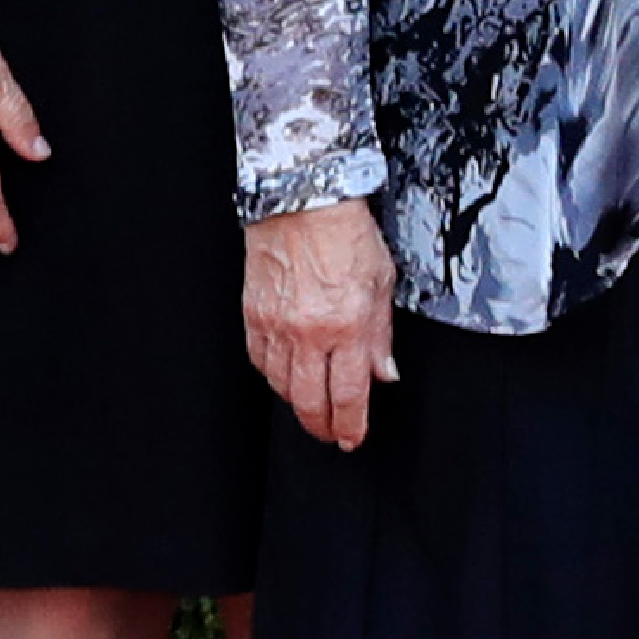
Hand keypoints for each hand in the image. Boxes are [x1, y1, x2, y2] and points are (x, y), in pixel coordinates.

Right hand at [244, 201, 392, 448]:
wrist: (302, 201)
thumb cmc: (345, 233)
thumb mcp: (383, 283)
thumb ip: (381, 335)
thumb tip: (384, 373)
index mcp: (347, 326)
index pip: (350, 396)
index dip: (351, 426)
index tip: (353, 437)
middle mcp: (309, 332)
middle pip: (310, 402)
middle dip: (322, 427)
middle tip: (332, 434)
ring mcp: (277, 326)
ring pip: (282, 386)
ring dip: (298, 404)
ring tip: (312, 407)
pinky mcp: (254, 315)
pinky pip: (259, 361)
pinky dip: (273, 376)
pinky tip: (285, 377)